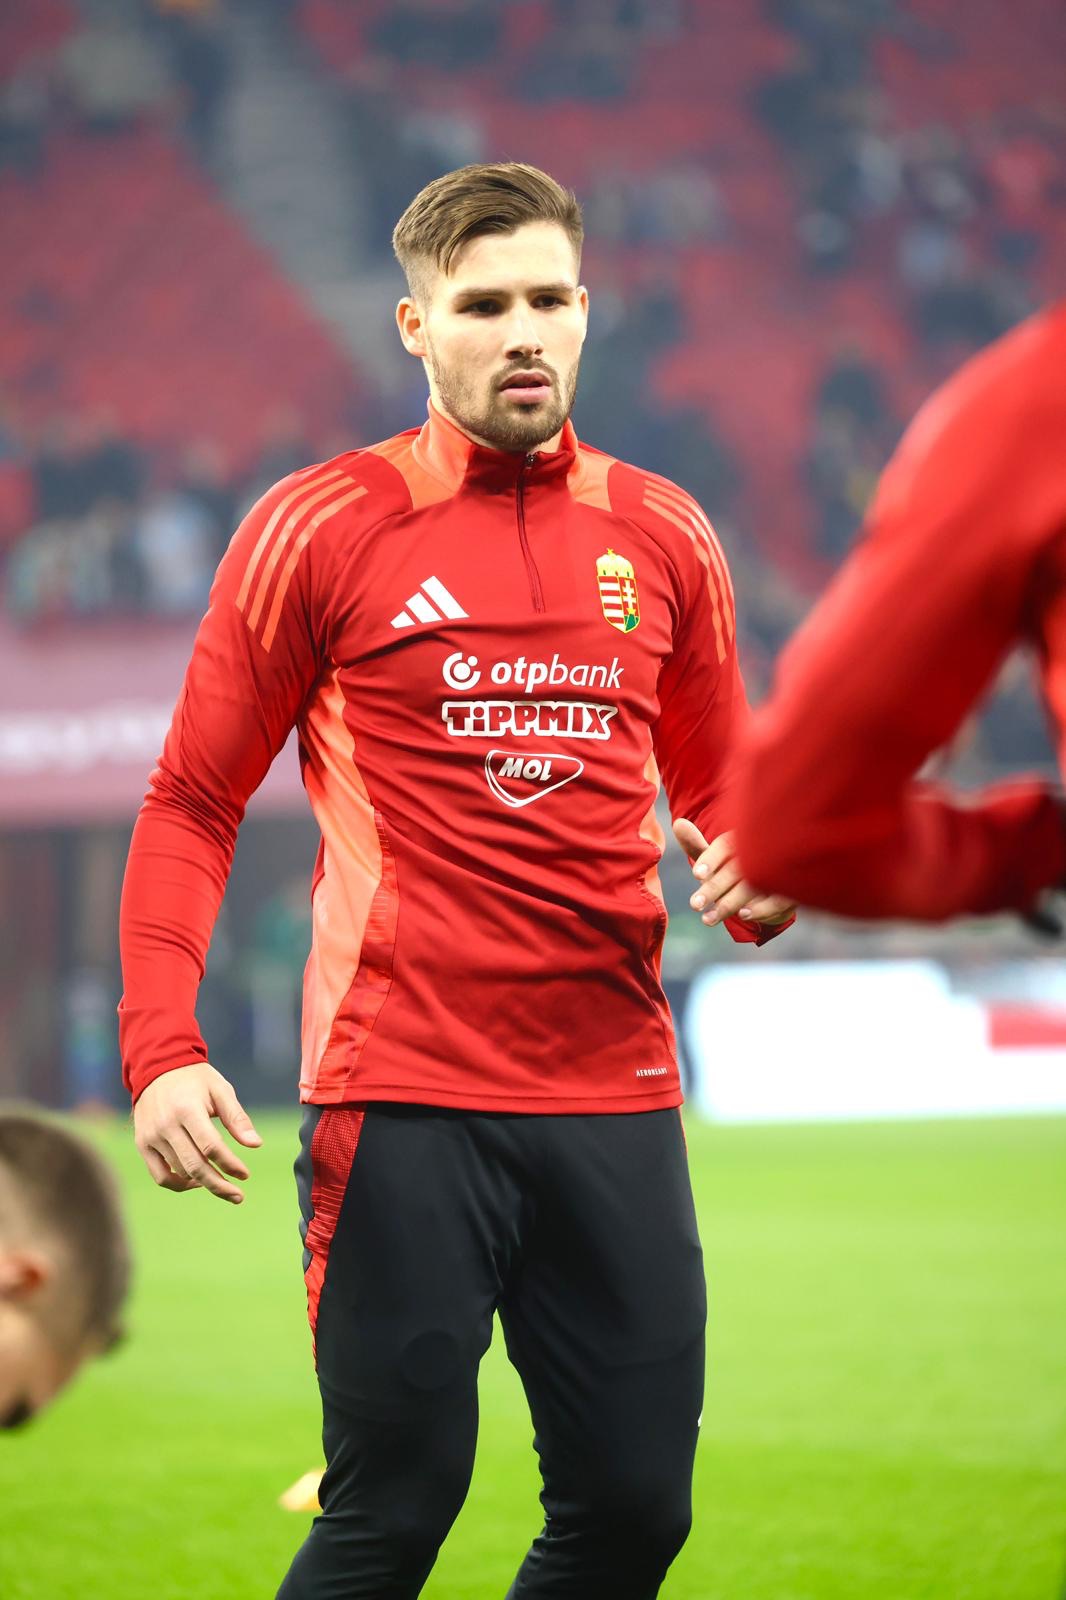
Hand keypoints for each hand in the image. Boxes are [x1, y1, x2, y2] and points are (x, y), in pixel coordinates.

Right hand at [133, 1062, 261, 1204]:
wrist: (157, 1068)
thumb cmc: (195, 1079)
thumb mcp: (220, 1090)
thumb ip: (237, 1117)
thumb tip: (256, 1144)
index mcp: (187, 1109)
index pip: (210, 1146)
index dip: (230, 1164)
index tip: (245, 1174)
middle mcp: (165, 1125)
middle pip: (194, 1166)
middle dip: (219, 1185)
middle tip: (238, 1196)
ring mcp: (151, 1137)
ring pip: (179, 1173)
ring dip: (203, 1182)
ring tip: (221, 1182)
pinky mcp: (142, 1144)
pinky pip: (160, 1176)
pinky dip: (179, 1184)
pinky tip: (197, 1182)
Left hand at [672, 819, 795, 928]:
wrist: (781, 878)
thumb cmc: (740, 866)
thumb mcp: (719, 856)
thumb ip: (698, 846)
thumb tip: (677, 824)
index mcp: (743, 838)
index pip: (726, 845)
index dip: (711, 859)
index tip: (696, 874)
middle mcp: (763, 851)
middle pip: (736, 869)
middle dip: (713, 889)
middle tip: (694, 905)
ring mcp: (779, 871)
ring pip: (753, 886)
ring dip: (730, 903)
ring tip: (709, 918)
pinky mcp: (793, 890)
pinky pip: (779, 900)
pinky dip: (761, 908)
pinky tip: (744, 915)